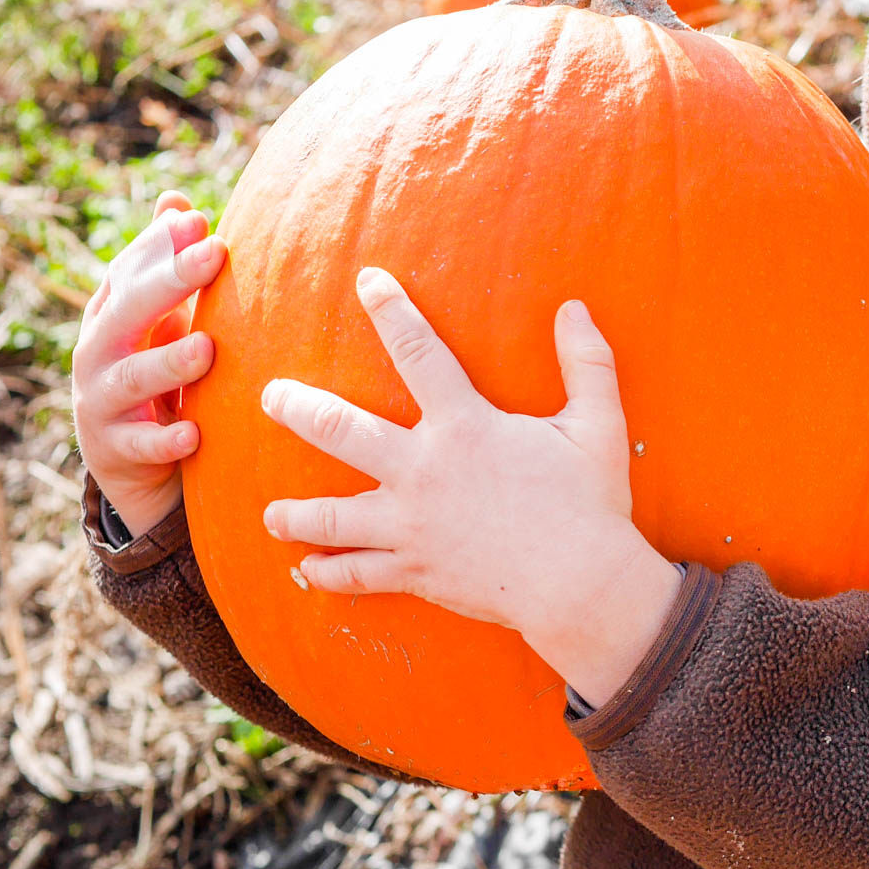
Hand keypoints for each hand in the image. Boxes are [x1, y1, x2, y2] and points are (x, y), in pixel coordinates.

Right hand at [72, 191, 226, 537]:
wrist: (134, 463)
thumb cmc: (157, 375)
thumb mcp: (162, 321)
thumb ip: (168, 268)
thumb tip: (177, 203)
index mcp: (111, 316)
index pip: (129, 272)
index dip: (160, 247)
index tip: (201, 221)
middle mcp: (97, 353)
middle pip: (125, 312)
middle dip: (168, 282)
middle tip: (215, 254)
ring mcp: (101, 403)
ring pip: (130, 379)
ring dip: (169, 362)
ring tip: (207, 349)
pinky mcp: (115, 451)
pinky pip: (140, 445)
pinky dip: (165, 439)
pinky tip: (194, 433)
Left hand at [260, 268, 681, 704]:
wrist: (580, 586)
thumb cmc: (591, 503)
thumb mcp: (599, 425)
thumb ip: (587, 363)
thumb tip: (575, 308)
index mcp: (465, 426)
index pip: (419, 353)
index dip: (392, 311)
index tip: (368, 282)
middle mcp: (423, 471)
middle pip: (340, 431)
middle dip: (297, 409)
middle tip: (270, 397)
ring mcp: (411, 526)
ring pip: (331, 516)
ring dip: (294, 513)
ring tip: (271, 512)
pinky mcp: (415, 572)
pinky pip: (357, 574)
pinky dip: (327, 573)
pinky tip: (307, 572)